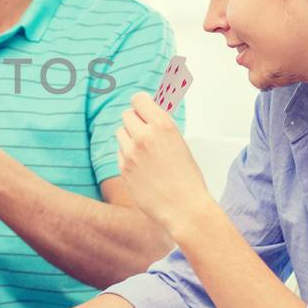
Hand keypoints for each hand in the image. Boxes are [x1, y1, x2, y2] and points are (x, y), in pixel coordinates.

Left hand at [116, 93, 211, 235]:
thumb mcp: (179, 143)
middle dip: (135, 121)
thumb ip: (161, 127)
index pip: (138, 99)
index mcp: (163, 125)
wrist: (184, 208)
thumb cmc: (187, 178)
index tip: (144, 110)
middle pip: (127, 115)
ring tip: (145, 152)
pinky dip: (127, 156)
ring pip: (120, 133)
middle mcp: (144, 136)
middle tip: (145, 132)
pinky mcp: (123, 168)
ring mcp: (131, 153)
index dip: (141, 105)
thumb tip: (148, 113)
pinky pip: (119, 153)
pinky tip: (142, 167)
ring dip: (129, 138)